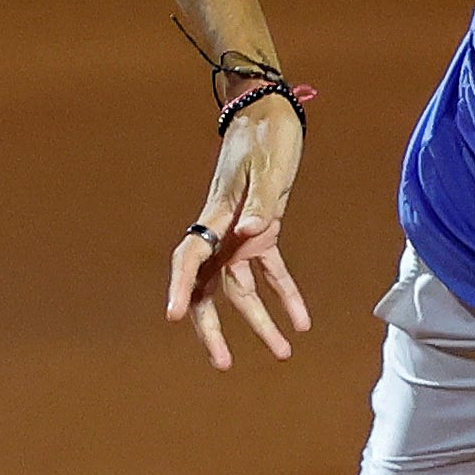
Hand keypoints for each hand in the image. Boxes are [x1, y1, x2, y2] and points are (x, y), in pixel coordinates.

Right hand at [164, 98, 309, 368]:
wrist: (269, 111)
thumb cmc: (267, 135)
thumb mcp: (269, 166)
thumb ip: (261, 201)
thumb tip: (254, 231)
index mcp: (217, 215)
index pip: (191, 257)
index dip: (180, 287)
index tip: (173, 315)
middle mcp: (223, 231)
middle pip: (208, 288)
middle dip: (213, 327)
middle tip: (222, 364)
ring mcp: (241, 234)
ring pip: (242, 289)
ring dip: (261, 322)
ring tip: (282, 353)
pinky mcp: (263, 230)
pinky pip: (271, 272)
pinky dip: (286, 296)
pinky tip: (302, 322)